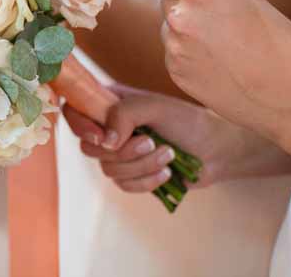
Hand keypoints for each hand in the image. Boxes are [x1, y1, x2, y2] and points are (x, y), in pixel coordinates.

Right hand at [64, 85, 239, 192]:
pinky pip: (125, 186)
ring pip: (109, 169)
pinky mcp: (132, 176)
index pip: (74, 110)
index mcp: (108, 104)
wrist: (216, 149)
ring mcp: (120, 154)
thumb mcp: (153, 106)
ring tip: (169, 154)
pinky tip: (167, 172)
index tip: (103, 136)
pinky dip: (147, 181)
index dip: (80, 125)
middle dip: (123, 151)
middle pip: (89, 146)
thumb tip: (106, 142)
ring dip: (142, 165)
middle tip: (150, 141)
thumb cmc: (185, 120)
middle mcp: (109, 128)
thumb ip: (123, 114)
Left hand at [139, 0, 290, 136]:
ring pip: (170, 29)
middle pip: (166, 1)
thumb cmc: (281, 46)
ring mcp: (176, 50)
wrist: (290, 99)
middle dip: (182, 4)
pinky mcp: (176, 74)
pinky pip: (175, 54)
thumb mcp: (254, 2)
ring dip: (186, 31)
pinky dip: (189, 56)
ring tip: (221, 44)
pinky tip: (218, 64)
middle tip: (212, 15)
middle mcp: (181, 20)